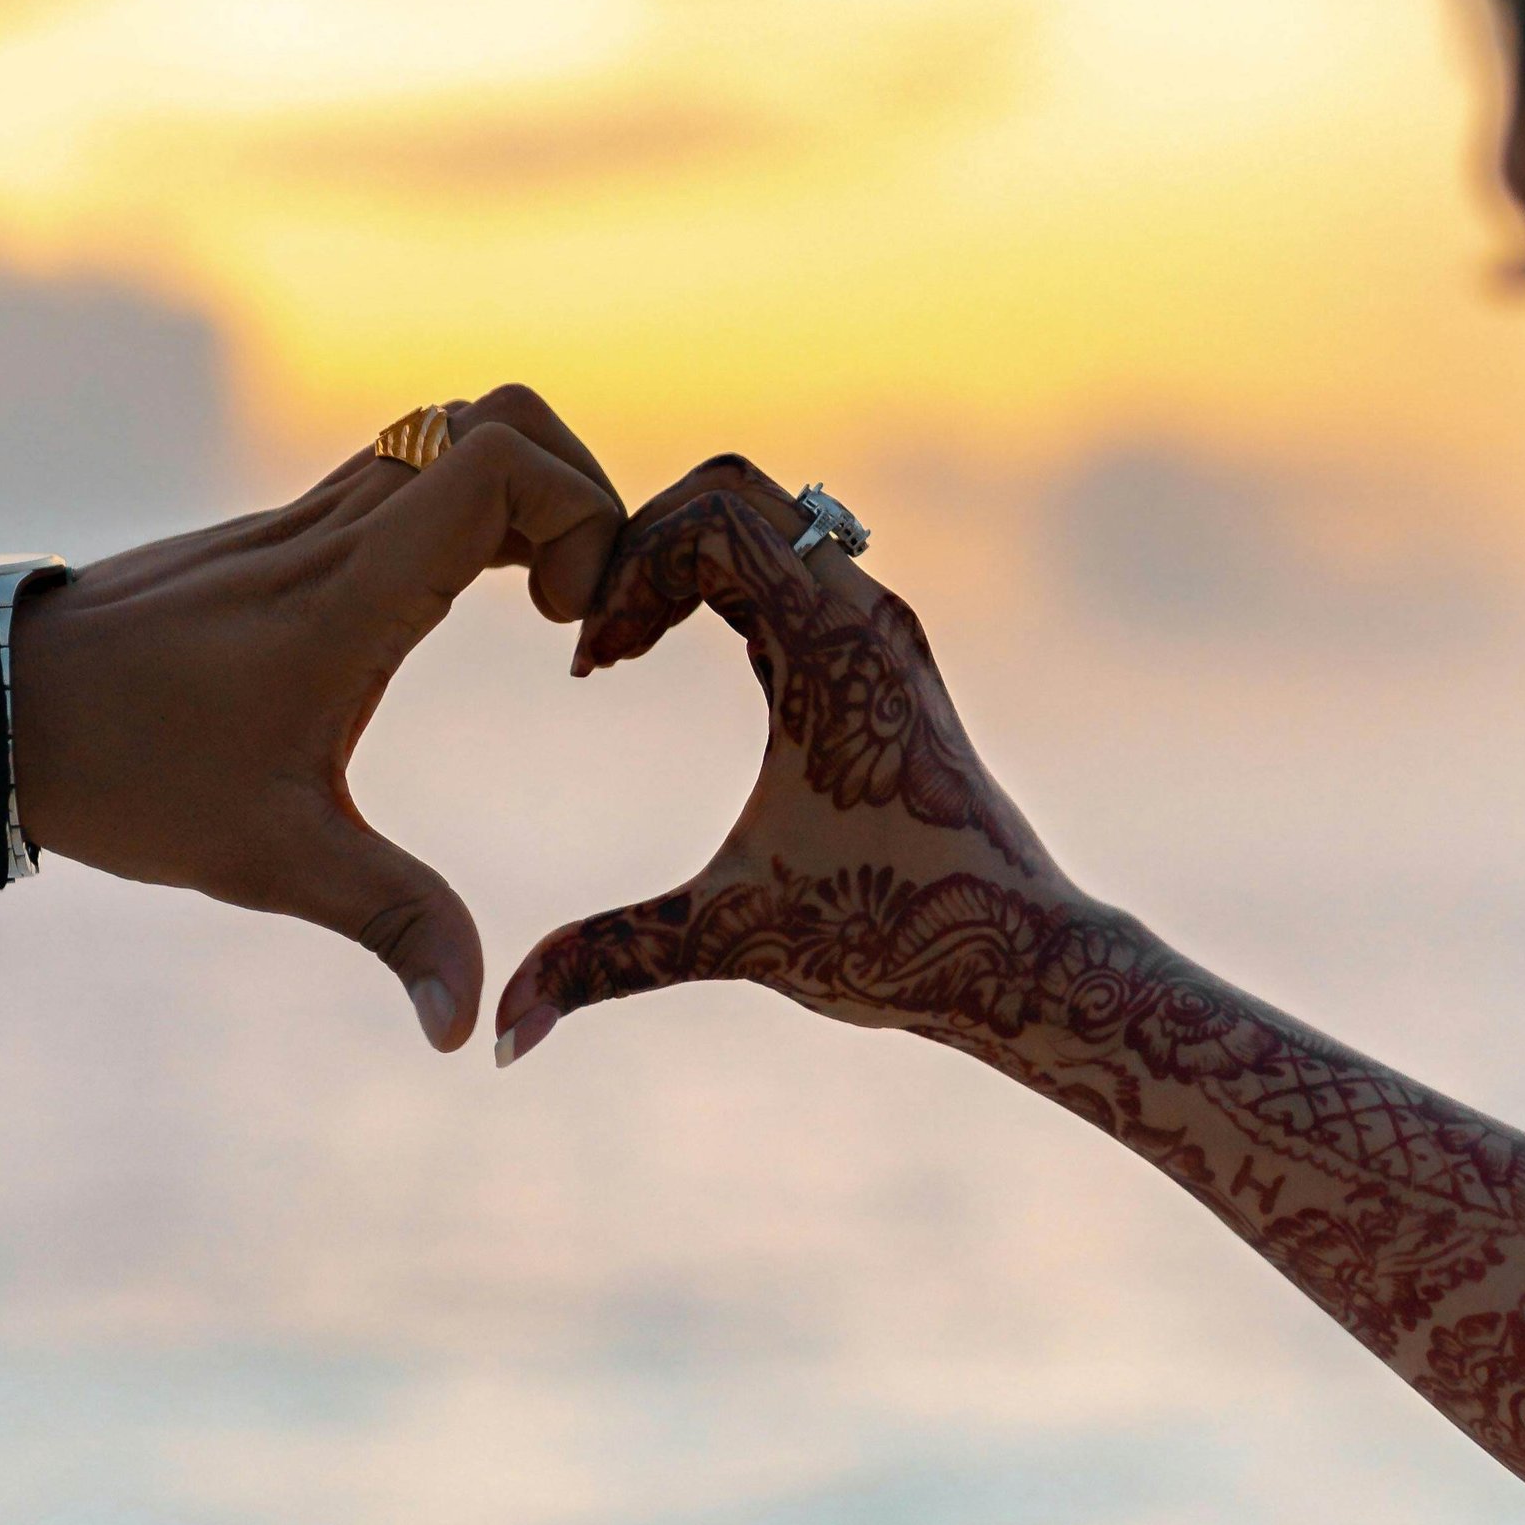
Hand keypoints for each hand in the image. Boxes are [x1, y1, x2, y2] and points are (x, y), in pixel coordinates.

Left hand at [11, 385, 620, 1052]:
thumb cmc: (130, 776)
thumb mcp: (272, 862)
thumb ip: (392, 926)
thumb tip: (465, 1030)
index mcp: (352, 592)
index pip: (496, 457)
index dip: (576, 512)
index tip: (565, 621)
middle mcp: (339, 528)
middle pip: (498, 414)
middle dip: (579, 492)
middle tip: (572, 605)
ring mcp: (311, 515)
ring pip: (456, 425)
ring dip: (530, 496)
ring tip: (539, 605)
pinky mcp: (292, 527)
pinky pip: (416, 464)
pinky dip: (480, 507)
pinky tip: (478, 602)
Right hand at [492, 454, 1072, 1064]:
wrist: (1021, 954)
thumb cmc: (893, 936)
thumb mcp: (734, 934)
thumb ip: (610, 960)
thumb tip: (502, 1032)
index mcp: (834, 646)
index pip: (712, 516)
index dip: (628, 567)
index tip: (591, 664)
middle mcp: (864, 613)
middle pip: (731, 492)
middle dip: (641, 542)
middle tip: (593, 637)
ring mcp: (875, 627)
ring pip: (759, 520)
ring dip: (675, 561)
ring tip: (616, 649)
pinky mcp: (874, 652)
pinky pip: (778, 565)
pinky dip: (710, 583)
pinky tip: (659, 654)